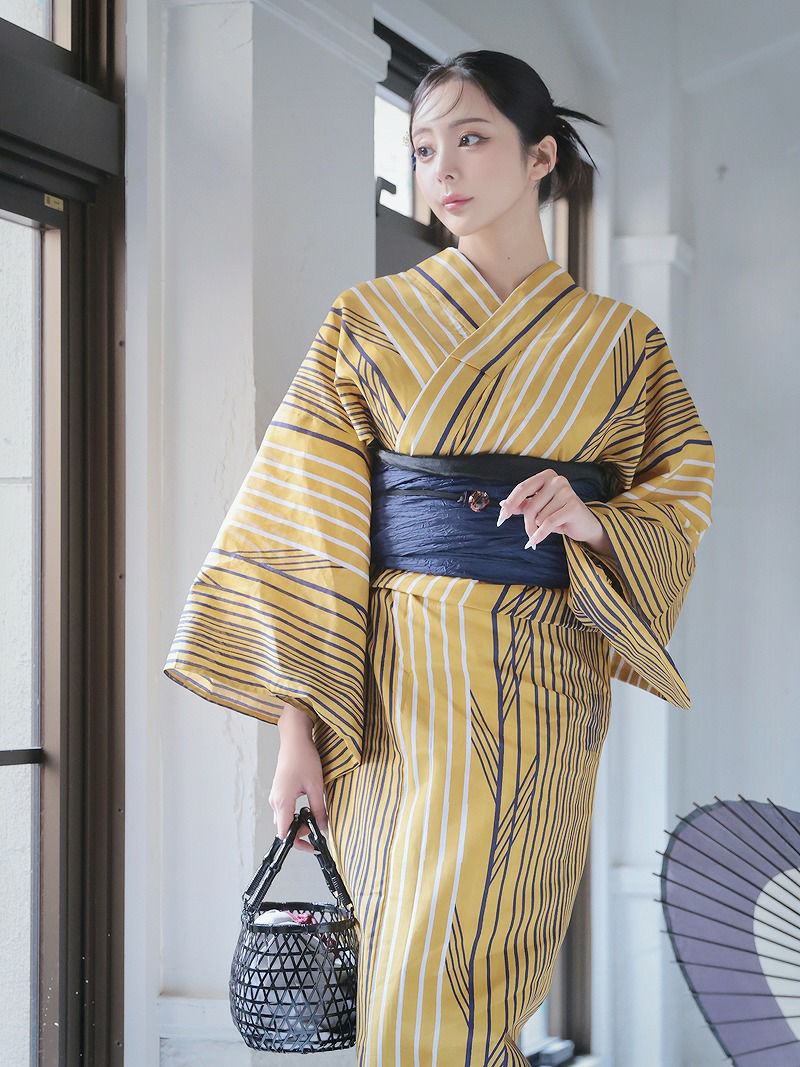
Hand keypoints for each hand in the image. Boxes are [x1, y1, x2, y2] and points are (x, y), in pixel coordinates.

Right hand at [271, 705, 328, 851]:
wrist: (294, 739)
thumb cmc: (302, 758)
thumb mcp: (316, 786)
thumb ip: (319, 809)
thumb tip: (323, 827)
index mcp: (282, 802)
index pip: (285, 833)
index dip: (298, 843)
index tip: (311, 845)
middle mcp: (275, 801)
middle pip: (284, 828)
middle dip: (300, 832)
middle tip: (318, 828)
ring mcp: (275, 796)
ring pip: (284, 818)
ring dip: (298, 822)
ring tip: (315, 815)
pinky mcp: (279, 791)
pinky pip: (284, 809)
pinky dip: (295, 813)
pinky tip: (308, 806)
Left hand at [496, 469, 611, 554]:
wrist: (584, 525)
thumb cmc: (559, 514)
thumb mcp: (539, 508)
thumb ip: (522, 505)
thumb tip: (503, 505)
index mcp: (546, 476)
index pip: (522, 488)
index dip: (510, 503)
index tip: (501, 517)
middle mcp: (557, 480)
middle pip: (530, 505)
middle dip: (527, 523)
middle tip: (528, 534)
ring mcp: (567, 491)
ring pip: (539, 516)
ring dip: (538, 528)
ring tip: (545, 531)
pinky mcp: (573, 506)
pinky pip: (548, 523)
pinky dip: (540, 534)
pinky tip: (535, 541)